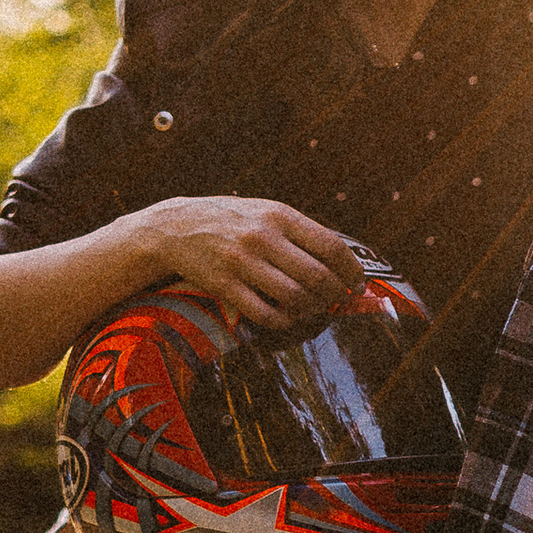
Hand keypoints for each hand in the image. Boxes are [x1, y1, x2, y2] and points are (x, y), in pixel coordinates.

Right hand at [139, 195, 363, 332]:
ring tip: (312, 308)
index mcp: (279, 215)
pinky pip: (266, 314)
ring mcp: (243, 262)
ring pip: (295, 298)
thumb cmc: (229, 219)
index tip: (358, 284)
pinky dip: (284, 321)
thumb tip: (340, 259)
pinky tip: (287, 317)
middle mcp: (263, 237)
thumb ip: (298, 231)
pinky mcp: (225, 286)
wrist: (175, 227)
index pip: (331, 246)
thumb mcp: (265, 210)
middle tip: (336, 301)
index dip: (351, 271)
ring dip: (311, 309)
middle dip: (335, 295)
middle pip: (318, 277)